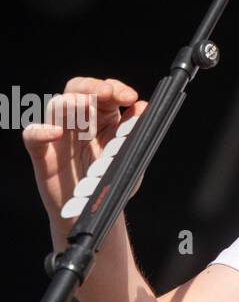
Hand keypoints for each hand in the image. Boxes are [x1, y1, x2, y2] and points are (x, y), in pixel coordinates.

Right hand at [22, 77, 147, 225]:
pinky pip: (32, 137)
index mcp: (102, 119)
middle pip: (77, 90)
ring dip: (70, 103)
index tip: (129, 97)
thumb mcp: (128, 158)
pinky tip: (55, 132)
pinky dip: (41, 131)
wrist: (94, 213)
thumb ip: (134, 133)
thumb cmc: (111, 183)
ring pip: (56, 107)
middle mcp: (78, 122)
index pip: (104, 93)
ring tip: (85, 107)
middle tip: (107, 93)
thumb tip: (142, 106)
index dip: (115, 89)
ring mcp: (59, 135)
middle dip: (92, 88)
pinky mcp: (43, 154)